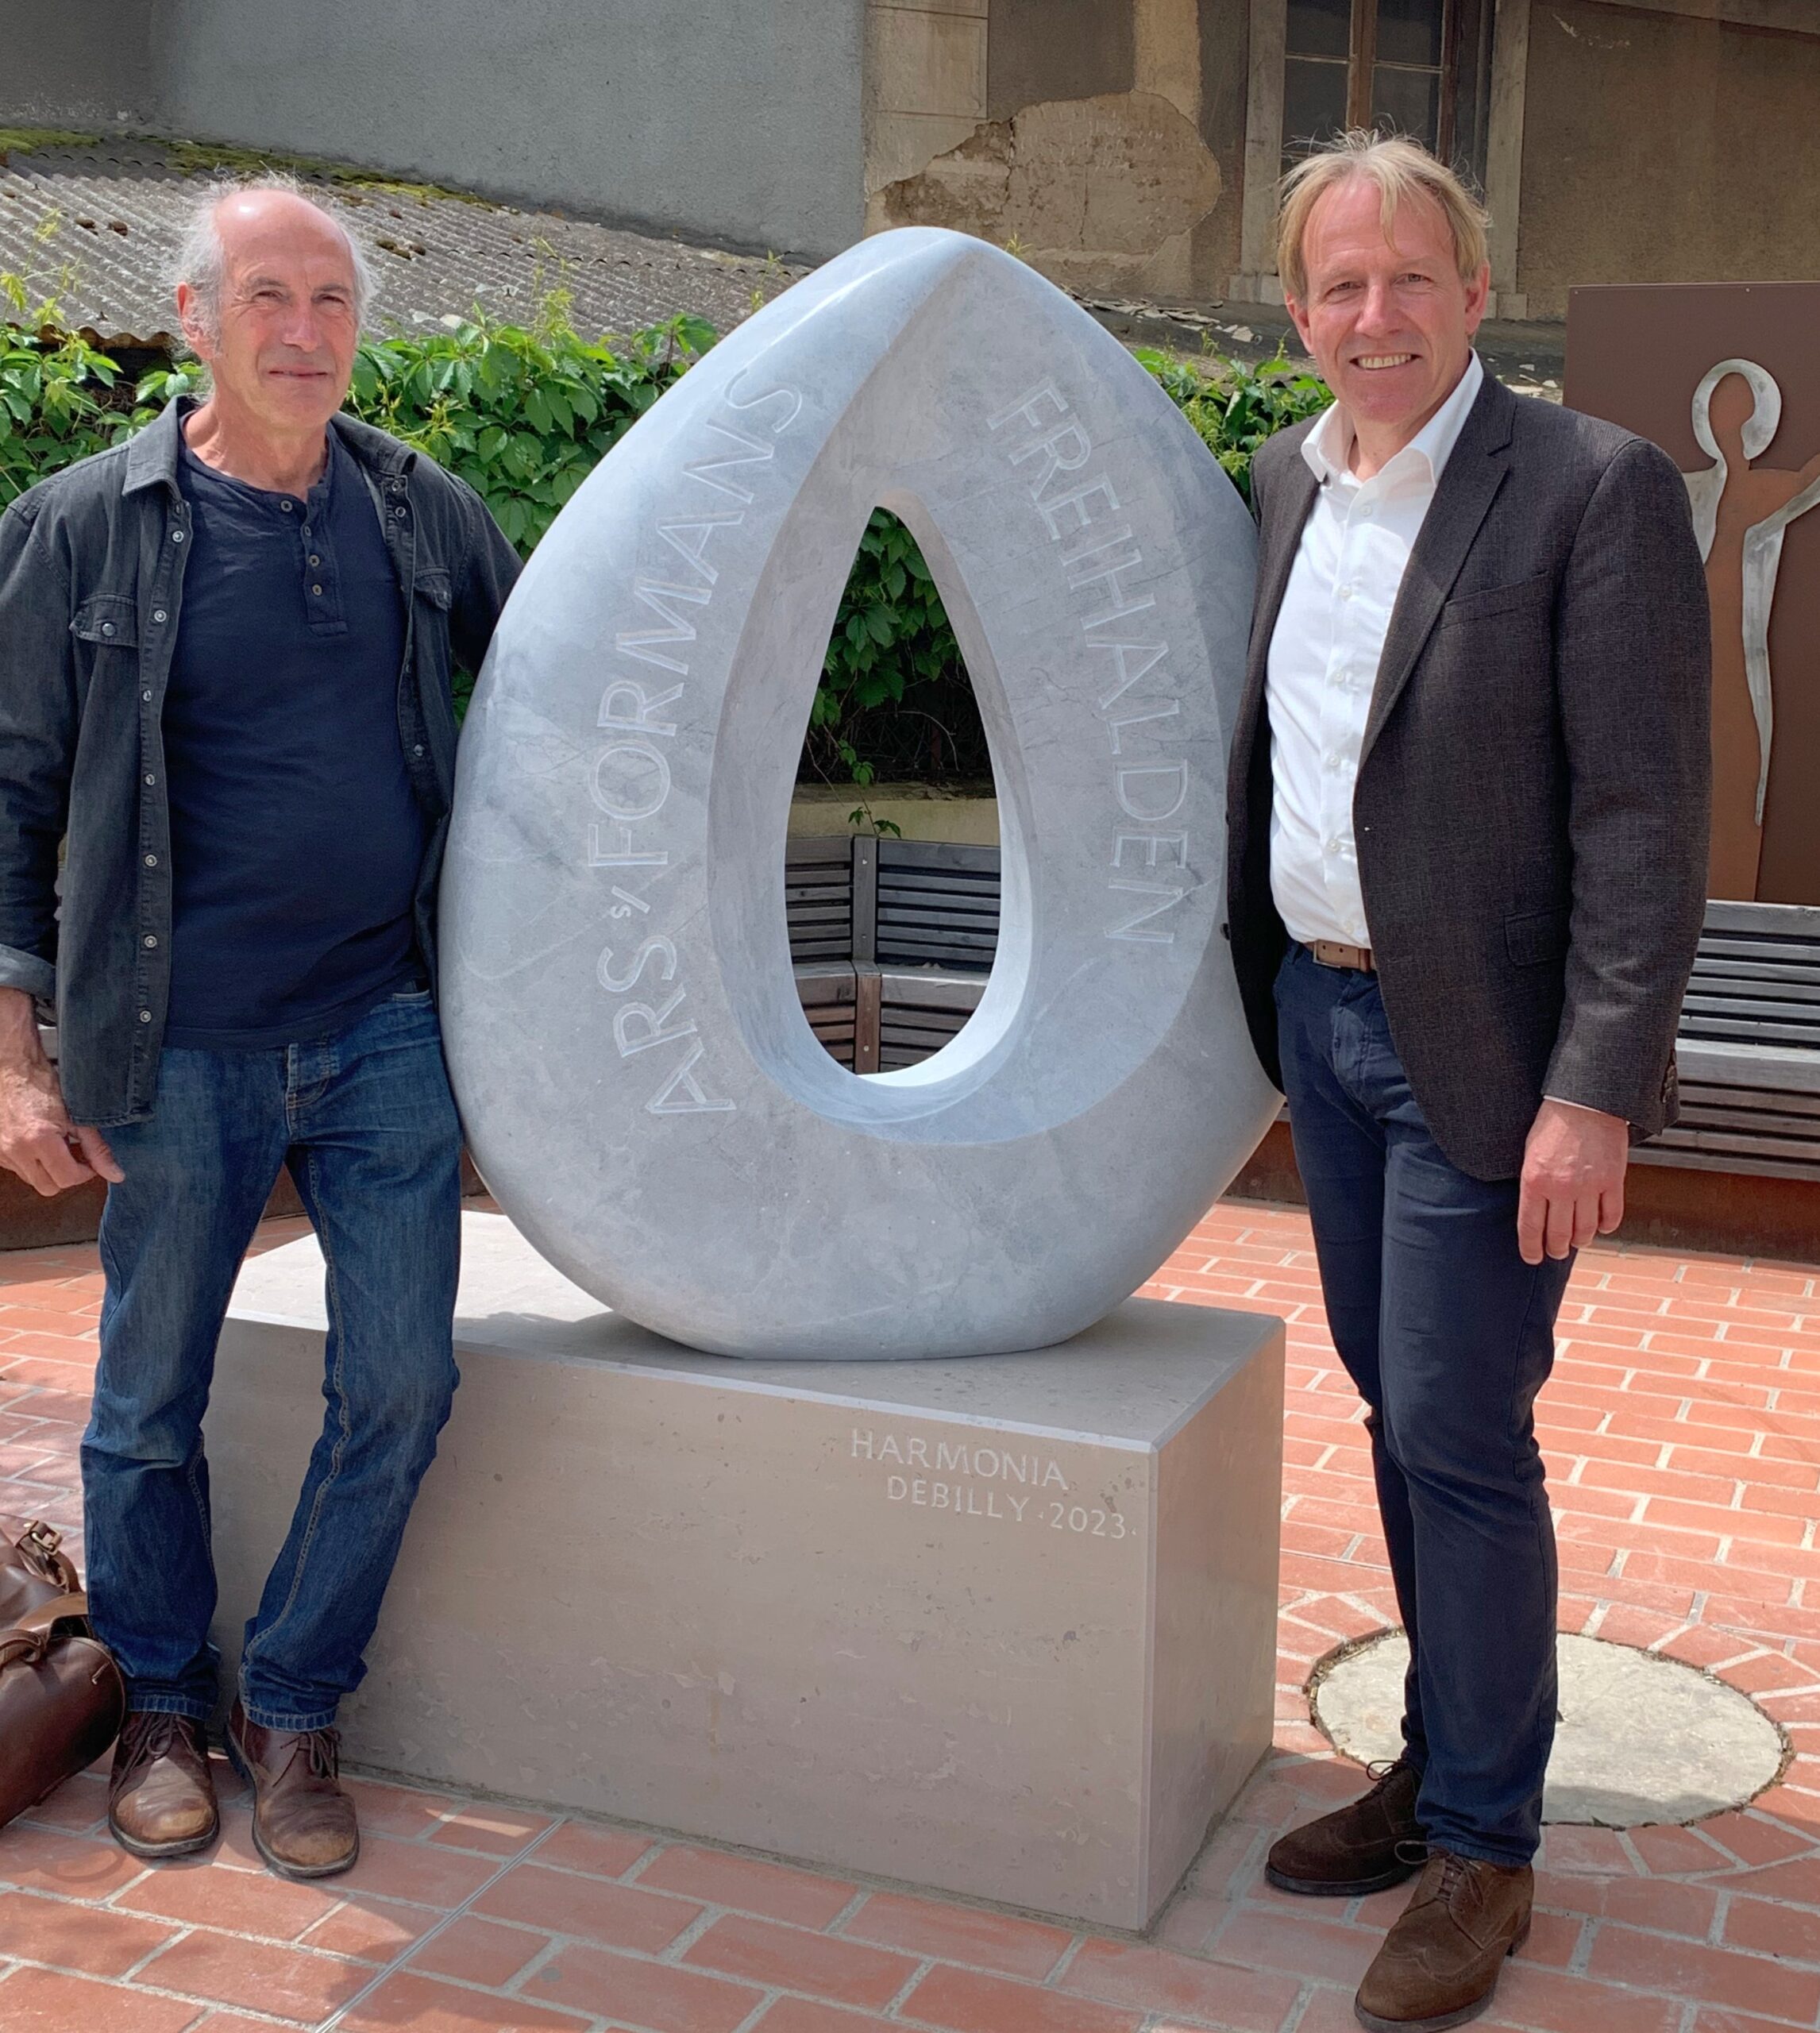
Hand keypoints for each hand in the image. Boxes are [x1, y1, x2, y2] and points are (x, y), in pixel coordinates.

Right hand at [0, 989, 122, 1196]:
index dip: (85, 1173)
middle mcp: (16, 1150)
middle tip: (76, 1155)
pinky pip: (17, 1169)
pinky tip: (40, 1143)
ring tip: (58, 1145)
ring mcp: (2, 1152)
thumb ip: (97, 1148)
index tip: (91, 1161)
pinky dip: (32, 1163)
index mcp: (39, 1140)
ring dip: (48, 1170)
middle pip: (48, 1187)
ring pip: (32, 1180)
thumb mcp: (78, 1116)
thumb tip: (116, 1174)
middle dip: (66, 1176)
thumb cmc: (44, 1086)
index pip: (67, 1179)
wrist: (11, 1069)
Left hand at [1517, 1098, 1626, 1265]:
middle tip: (1555, 1252)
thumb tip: (1535, 1211)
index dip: (1531, 1248)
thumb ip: (1533, 1184)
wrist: (1585, 1101)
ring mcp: (1589, 1186)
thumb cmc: (1553, 1123)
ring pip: (1585, 1230)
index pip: (1530, 1227)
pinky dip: (1606, 1226)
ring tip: (1577, 1241)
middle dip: (1556, 1249)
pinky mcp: (1613, 1181)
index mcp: (1534, 1180)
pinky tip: (1601, 1227)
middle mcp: (1561, 1188)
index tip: (1532, 1257)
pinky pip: (1611, 1215)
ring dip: (1580, 1241)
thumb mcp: (1529, 1153)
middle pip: (1559, 1234)